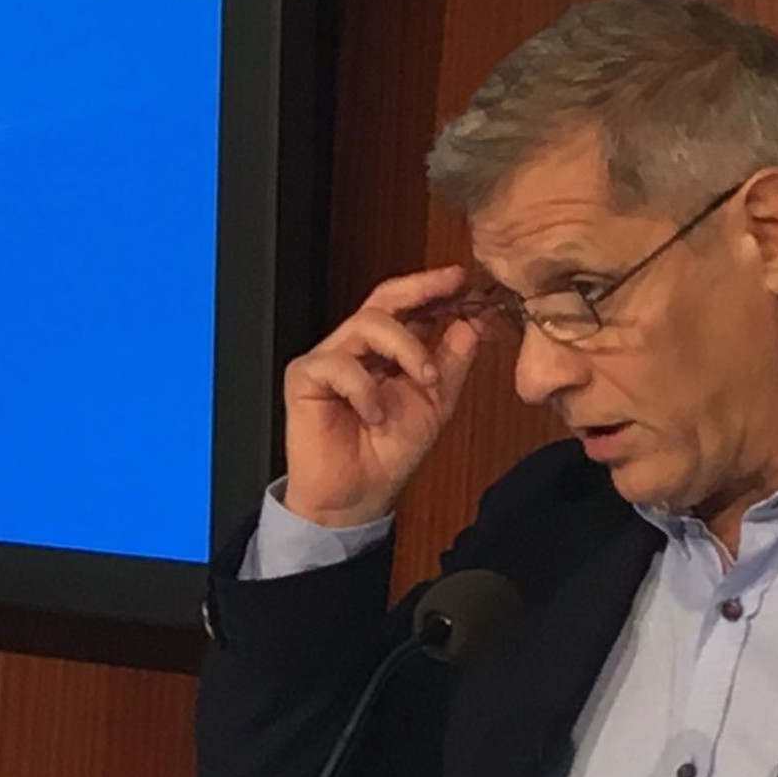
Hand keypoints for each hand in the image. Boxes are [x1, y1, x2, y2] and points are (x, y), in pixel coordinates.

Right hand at [283, 266, 483, 527]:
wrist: (356, 497)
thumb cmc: (388, 455)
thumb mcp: (435, 403)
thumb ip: (452, 362)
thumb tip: (472, 322)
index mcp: (385, 352)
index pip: (407, 307)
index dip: (433, 289)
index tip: (464, 279)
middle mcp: (355, 347)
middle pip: (383, 300)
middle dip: (419, 289)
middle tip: (450, 285)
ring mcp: (329, 359)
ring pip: (368, 324)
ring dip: (406, 349)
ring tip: (425, 382)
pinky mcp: (304, 376)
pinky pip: (340, 365)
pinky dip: (365, 389)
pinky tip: (374, 415)